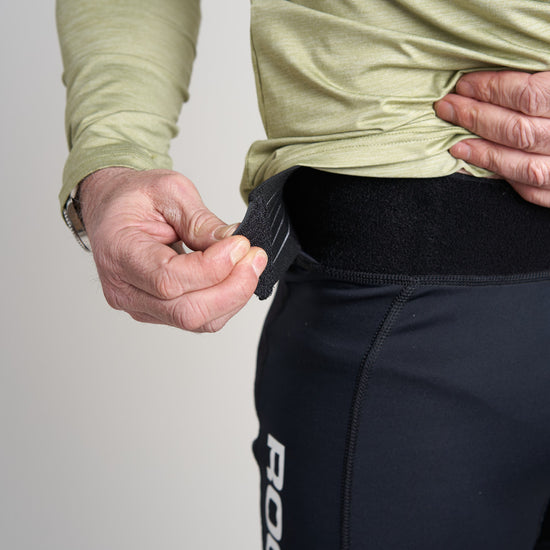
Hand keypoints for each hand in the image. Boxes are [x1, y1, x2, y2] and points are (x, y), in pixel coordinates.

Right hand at [79, 167, 266, 331]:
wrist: (112, 209)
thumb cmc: (133, 198)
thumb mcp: (169, 191)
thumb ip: (201, 221)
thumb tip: (233, 243)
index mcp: (119, 252)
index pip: (168, 278)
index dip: (213, 267)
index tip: (240, 244)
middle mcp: (124, 289)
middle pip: (186, 311)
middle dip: (232, 287)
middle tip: (255, 258)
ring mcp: (140, 305)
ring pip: (197, 321)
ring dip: (233, 296)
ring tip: (251, 265)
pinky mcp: (158, 312)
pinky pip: (198, 320)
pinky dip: (225, 302)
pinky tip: (236, 278)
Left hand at [434, 71, 549, 206]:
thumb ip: (539, 83)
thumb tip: (512, 57)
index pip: (528, 95)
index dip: (492, 88)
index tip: (463, 84)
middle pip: (517, 130)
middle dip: (475, 117)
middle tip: (446, 107)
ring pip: (521, 165)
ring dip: (482, 152)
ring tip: (454, 142)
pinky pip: (529, 191)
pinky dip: (498, 178)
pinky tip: (475, 168)